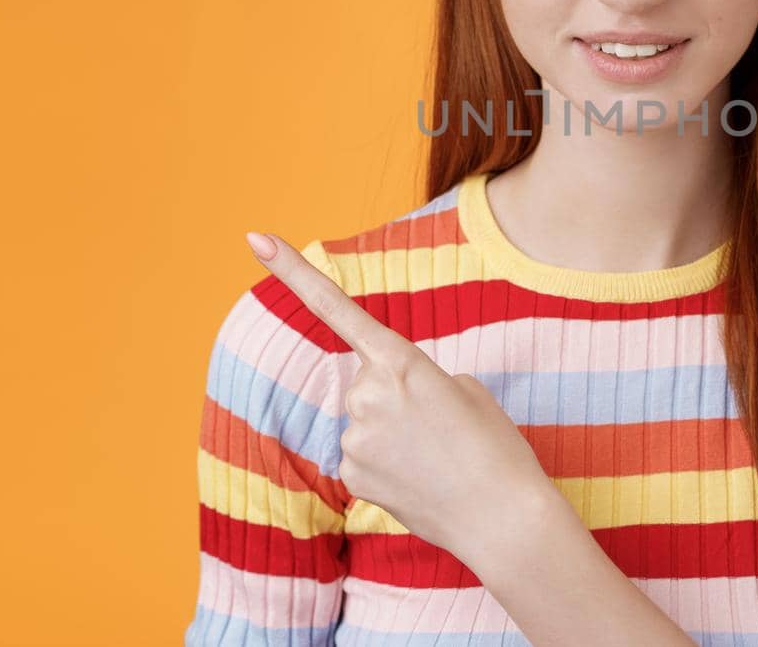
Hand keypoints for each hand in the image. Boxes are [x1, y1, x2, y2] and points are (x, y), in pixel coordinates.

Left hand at [244, 230, 558, 562]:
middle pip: (366, 382)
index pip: (337, 308)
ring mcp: (354, 438)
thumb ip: (416, 379)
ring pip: (363, 422)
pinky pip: (361, 456)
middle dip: (395, 398)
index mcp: (401, 362)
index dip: (292, 271)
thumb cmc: (495, 448)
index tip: (255, 238)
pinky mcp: (350, 476)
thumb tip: (387, 403)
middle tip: (439, 426)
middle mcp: (367, 395)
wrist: (502, 518)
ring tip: (435, 456)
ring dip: (392, 434)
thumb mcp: (466, 390)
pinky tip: (418, 479)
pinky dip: (386, 465)